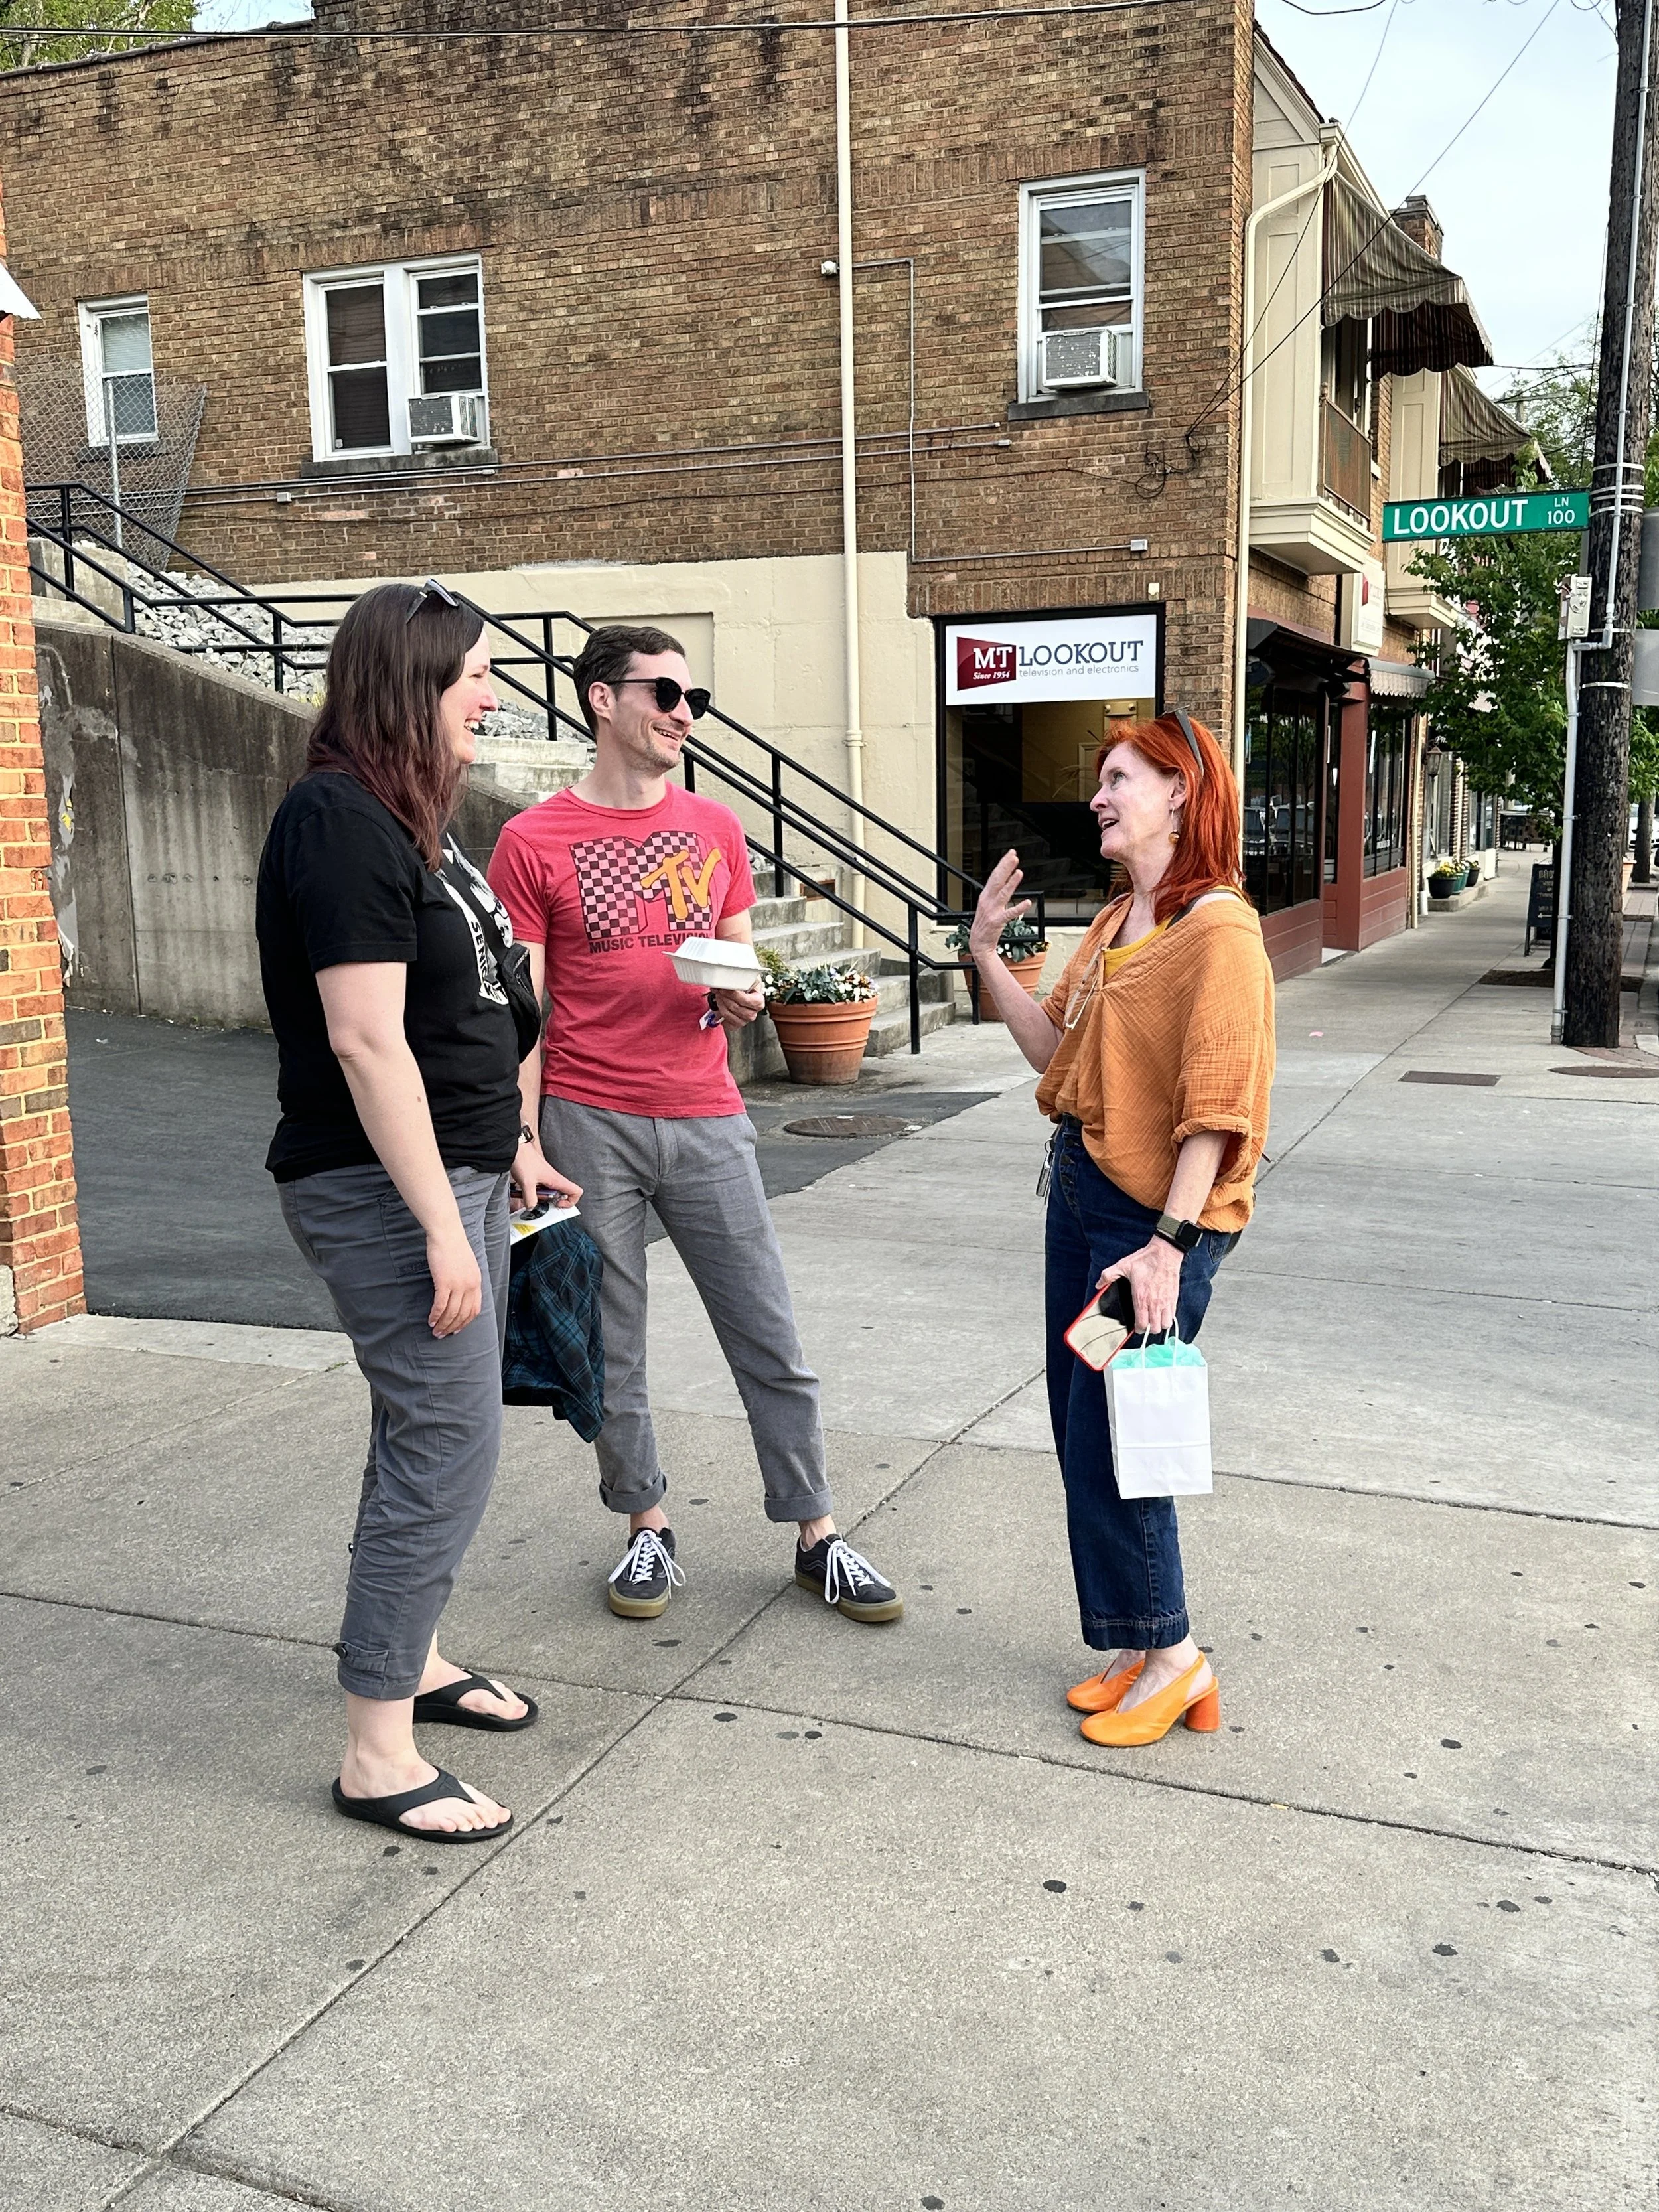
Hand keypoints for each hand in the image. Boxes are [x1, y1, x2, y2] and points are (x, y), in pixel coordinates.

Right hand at [426, 1224, 483, 1338]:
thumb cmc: (454, 1247)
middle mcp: (470, 1286)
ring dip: (443, 1325)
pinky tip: (431, 1321)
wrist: (447, 1234)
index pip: (474, 1309)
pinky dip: (436, 1316)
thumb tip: (460, 1294)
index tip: (457, 1329)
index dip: (465, 1322)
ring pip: (451, 1312)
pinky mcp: (444, 1282)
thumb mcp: (468, 1265)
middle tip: (443, 1335)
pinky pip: (440, 1305)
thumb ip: (467, 1280)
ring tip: (436, 1331)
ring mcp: (458, 1285)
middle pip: (462, 1314)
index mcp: (477, 1282)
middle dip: (452, 1327)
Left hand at [510, 1140, 581, 1215]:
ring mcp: (547, 1177)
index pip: (576, 1192)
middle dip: (554, 1202)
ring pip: (551, 1192)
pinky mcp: (539, 1176)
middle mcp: (554, 1179)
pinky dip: (535, 1193)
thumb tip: (532, 1208)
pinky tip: (525, 1192)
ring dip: (543, 1198)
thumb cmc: (524, 1160)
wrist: (515, 1148)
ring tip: (532, 1197)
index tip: (558, 1204)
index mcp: (556, 1180)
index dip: (571, 1201)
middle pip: (563, 1195)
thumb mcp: (527, 1183)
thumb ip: (530, 1199)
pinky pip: (542, 1188)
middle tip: (543, 1203)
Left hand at [713, 984, 765, 1027]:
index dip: (732, 994)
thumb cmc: (748, 986)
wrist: (748, 992)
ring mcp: (745, 1020)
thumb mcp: (748, 979)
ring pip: (729, 1015)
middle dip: (724, 997)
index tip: (724, 988)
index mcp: (759, 1002)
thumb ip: (741, 980)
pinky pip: (726, 1023)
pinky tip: (719, 1007)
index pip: (744, 1000)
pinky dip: (720, 1015)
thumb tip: (727, 980)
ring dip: (720, 1004)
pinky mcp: (736, 1025)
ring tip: (718, 996)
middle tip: (718, 989)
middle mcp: (753, 1013)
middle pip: (735, 1007)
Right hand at [968, 849, 1032, 963]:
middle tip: (1014, 857)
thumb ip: (995, 893)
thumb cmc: (984, 925)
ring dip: (1011, 883)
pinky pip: (1009, 914)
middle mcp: (988, 901)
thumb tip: (1005, 881)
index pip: (995, 876)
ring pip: (1003, 894)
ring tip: (1019, 872)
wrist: (978, 943)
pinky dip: (1018, 908)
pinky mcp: (997, 922)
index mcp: (985, 896)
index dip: (1003, 864)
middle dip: (1005, 868)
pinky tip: (1027, 902)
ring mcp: (992, 911)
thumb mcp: (987, 905)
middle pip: (997, 881)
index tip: (1010, 854)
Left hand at [1098, 1237, 1183, 1336]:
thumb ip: (1108, 1275)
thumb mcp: (1123, 1265)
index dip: (1137, 1329)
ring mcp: (1166, 1301)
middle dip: (1148, 1329)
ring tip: (1154, 1319)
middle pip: (1154, 1328)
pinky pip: (1173, 1315)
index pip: (1141, 1324)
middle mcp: (1154, 1303)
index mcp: (1141, 1298)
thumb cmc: (1146, 1259)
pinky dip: (1168, 1317)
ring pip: (1165, 1325)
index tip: (1135, 1326)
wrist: (1165, 1252)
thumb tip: (1099, 1284)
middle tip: (1144, 1322)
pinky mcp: (1174, 1297)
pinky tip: (1162, 1311)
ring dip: (1159, 1324)